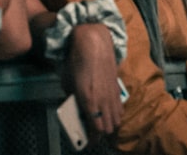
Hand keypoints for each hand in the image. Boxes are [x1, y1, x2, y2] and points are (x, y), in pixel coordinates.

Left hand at [61, 22, 122, 141]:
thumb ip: (71, 98)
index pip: (95, 129)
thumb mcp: (67, 82)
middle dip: (100, 133)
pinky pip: (120, 108)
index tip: (88, 142)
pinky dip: (115, 114)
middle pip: (108, 128)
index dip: (92, 139)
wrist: (93, 43)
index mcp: (88, 100)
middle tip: (92, 132)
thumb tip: (75, 108)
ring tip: (101, 124)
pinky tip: (109, 112)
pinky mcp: (117, 88)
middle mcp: (102, 100)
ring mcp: (111, 94)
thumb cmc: (76, 61)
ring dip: (109, 124)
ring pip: (116, 120)